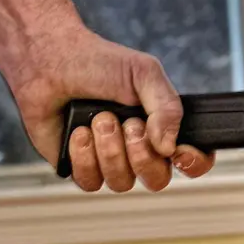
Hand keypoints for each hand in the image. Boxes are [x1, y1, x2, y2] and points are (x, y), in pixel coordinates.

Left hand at [11, 25, 214, 191]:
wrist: (51, 60)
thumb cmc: (98, 63)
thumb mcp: (144, 74)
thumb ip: (168, 108)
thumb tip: (168, 148)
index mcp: (162, 127)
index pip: (192, 160)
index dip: (192, 163)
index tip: (178, 150)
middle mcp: (138, 149)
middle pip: (157, 179)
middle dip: (141, 153)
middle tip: (127, 123)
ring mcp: (109, 161)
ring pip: (122, 182)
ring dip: (110, 149)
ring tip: (98, 119)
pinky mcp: (80, 167)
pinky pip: (91, 182)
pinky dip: (84, 156)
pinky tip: (78, 131)